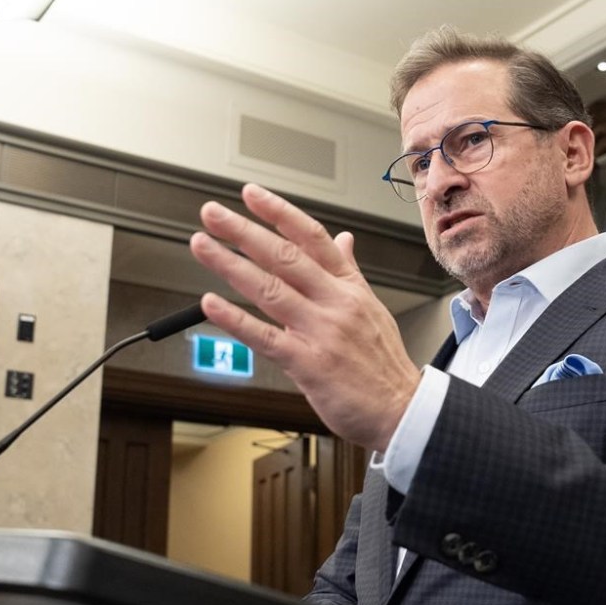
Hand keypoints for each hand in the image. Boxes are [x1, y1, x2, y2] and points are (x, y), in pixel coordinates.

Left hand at [189, 183, 421, 451]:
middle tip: (213, 213)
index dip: (279, 213)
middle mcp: (335, 303)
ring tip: (202, 245)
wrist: (403, 409)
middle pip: (285, 256)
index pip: (313, 238)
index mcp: (350, 287)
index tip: (251, 195)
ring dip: (230, 265)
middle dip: (244, 231)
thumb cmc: (384, 364)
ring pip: (270, 289)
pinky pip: (265, 337)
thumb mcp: (373, 308)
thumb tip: (343, 240)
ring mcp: (322, 332)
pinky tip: (210, 303)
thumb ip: (350, 272)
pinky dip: (235, 319)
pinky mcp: (308, 363)